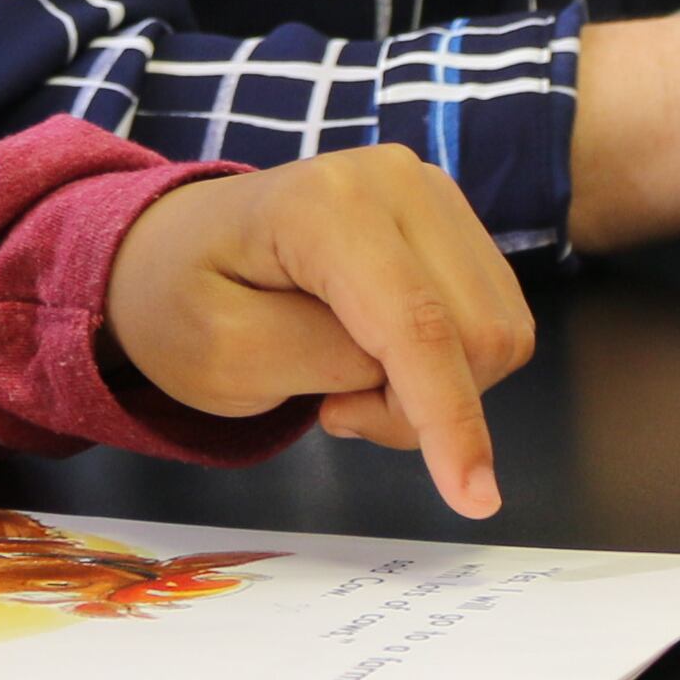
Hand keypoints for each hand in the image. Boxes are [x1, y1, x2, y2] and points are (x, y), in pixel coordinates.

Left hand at [104, 147, 536, 517]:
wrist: (182, 250)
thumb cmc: (186, 303)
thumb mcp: (223, 355)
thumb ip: (321, 361)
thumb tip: (415, 370)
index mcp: (326, 202)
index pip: (416, 323)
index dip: (450, 415)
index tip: (475, 500)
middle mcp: (397, 178)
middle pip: (475, 334)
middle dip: (419, 406)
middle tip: (334, 411)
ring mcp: (433, 193)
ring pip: (496, 332)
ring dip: (436, 390)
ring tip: (347, 380)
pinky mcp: (454, 220)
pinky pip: (493, 320)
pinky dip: (447, 364)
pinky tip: (379, 354)